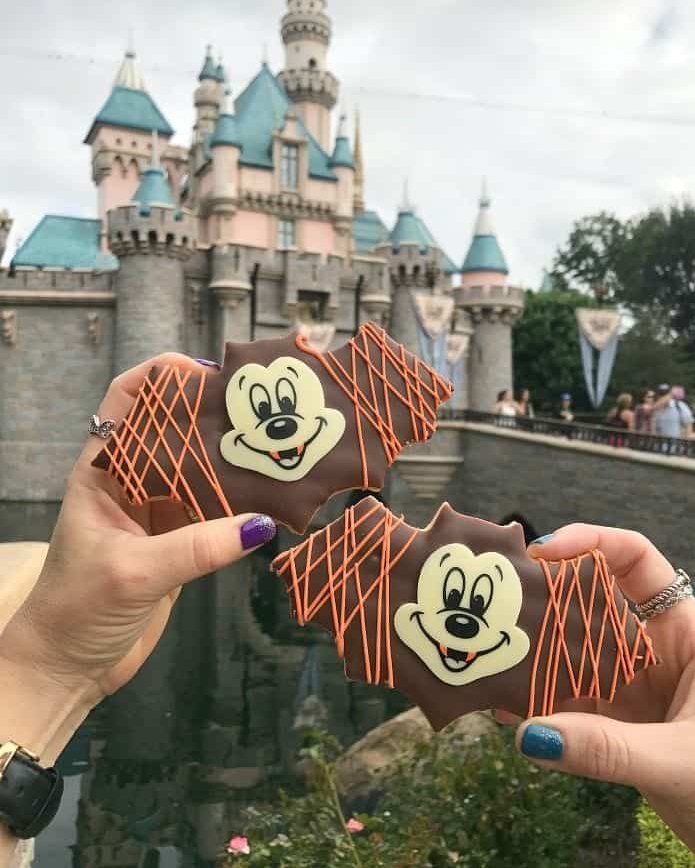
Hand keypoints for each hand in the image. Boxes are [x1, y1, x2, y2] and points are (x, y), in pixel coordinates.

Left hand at [0, 354, 276, 705]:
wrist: (70, 668)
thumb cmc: (78, 609)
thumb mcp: (132, 572)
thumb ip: (196, 547)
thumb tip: (262, 524)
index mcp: (103, 471)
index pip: (127, 400)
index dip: (161, 375)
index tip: (206, 371)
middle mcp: (133, 482)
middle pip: (174, 428)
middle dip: (213, 412)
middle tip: (262, 405)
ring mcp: (159, 512)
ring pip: (201, 468)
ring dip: (234, 456)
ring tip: (278, 442)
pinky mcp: (181, 543)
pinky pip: (217, 511)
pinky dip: (243, 501)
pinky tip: (274, 495)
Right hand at [511, 525, 694, 854]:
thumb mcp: (680, 761)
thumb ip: (609, 749)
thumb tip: (532, 735)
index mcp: (685, 631)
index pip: (636, 560)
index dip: (590, 541)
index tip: (541, 553)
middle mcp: (653, 646)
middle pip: (591, 600)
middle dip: (543, 598)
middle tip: (496, 603)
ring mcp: (632, 682)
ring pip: (573, 651)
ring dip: (533, 655)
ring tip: (489, 656)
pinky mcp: (617, 718)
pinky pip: (569, 698)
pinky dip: (538, 703)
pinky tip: (505, 711)